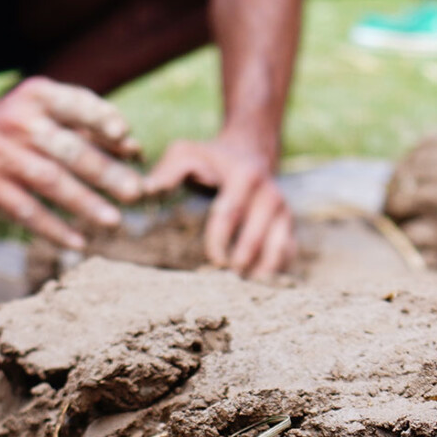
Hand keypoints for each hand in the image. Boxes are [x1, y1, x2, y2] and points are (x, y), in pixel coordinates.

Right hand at [0, 78, 146, 247]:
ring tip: (113, 221)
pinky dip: (54, 229)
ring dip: (84, 203)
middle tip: (135, 192)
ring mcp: (1, 155)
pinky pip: (26, 211)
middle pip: (68, 149)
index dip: (100, 119)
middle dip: (104, 171)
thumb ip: (91, 127)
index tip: (125, 136)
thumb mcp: (47, 112)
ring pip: (49, 181)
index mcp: (37, 96)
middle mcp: (18, 122)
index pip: (75, 104)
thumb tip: (135, 151)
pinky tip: (79, 242)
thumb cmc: (20, 126)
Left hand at [149, 138, 292, 277]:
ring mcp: (284, 211)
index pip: (231, 213)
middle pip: (256, 237)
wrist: (250, 152)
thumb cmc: (211, 158)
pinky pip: (287, 254)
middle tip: (221, 276)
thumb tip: (147, 191)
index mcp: (246, 177)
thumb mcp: (187, 153)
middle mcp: (271, 194)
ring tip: (240, 285)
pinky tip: (256, 282)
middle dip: (238, 260)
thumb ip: (168, 170)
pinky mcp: (289, 225)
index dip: (218, 239)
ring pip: (278, 249)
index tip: (210, 259)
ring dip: (260, 272)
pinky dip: (274, 271)